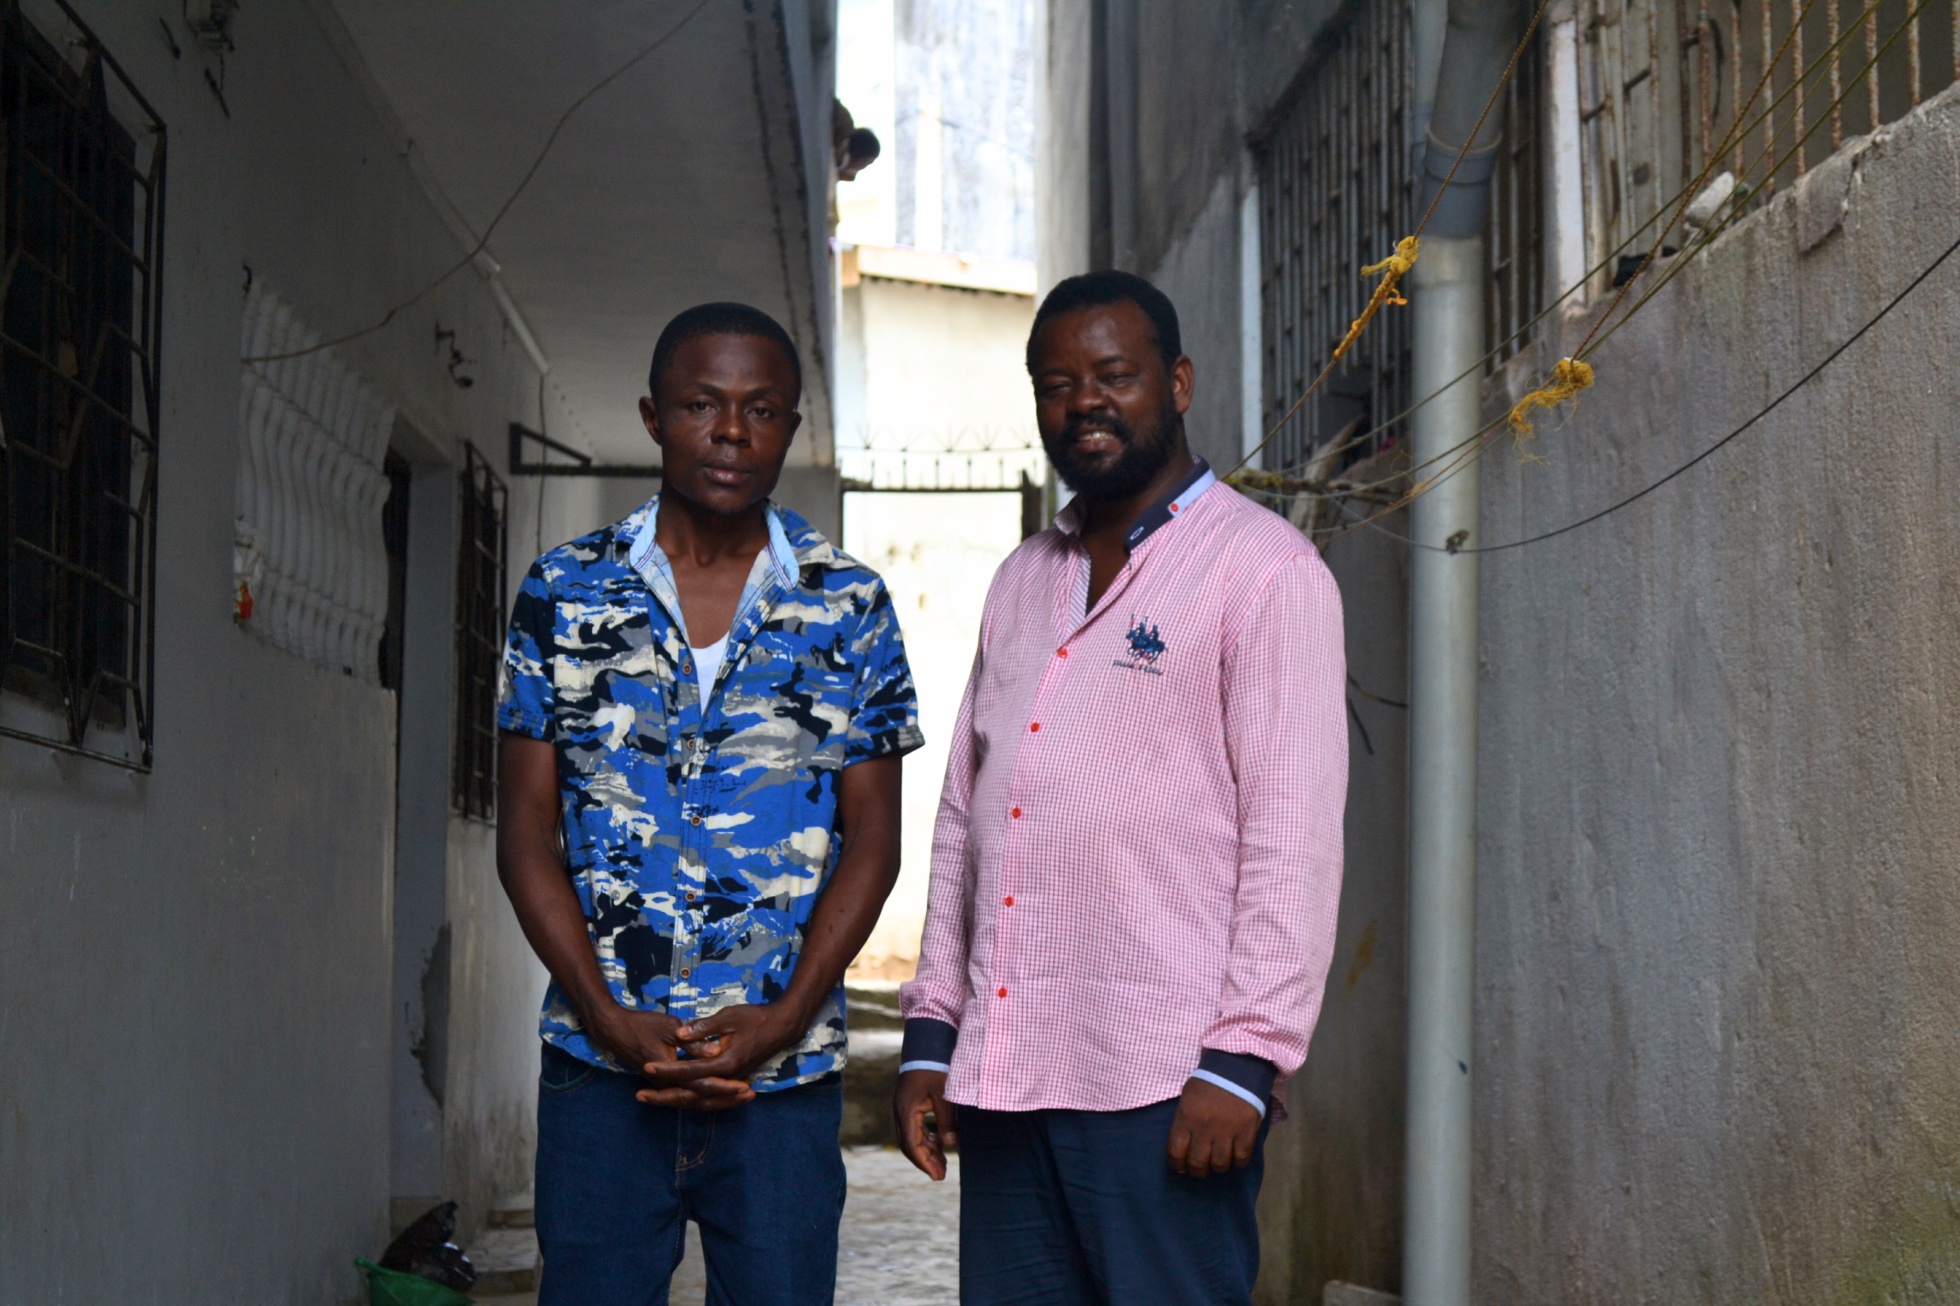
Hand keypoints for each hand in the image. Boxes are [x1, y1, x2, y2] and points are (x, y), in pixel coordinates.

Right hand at [587, 1004, 754, 1111]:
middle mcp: (667, 1084)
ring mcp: (664, 1085)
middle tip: (750, 1094)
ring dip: (718, 1099)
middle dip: (727, 1097)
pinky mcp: (664, 1082)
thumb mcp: (669, 1028)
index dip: (725, 1085)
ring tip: (741, 1096)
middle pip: (701, 1098)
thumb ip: (693, 1042)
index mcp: (670, 1072)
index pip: (703, 1084)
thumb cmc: (642, 1025)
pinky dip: (706, 1094)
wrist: (614, 1031)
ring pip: (695, 1100)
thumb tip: (715, 1052)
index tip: (745, 1085)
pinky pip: (688, 1094)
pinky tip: (720, 1091)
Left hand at [632, 1002, 806, 1105]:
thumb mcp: (729, 1017)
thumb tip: (681, 1033)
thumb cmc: (756, 1018)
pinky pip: (709, 1096)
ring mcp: (731, 1081)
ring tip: (652, 1100)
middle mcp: (727, 1078)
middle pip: (692, 1094)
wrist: (782, 1027)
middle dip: (664, 1096)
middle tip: (640, 1096)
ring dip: (676, 1101)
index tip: (647, 1067)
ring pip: (700, 1100)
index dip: (667, 1069)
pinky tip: (678, 1096)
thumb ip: (704, 1028)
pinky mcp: (733, 1080)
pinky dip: (693, 1098)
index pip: (690, 1070)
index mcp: (725, 1063)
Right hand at [893, 1069, 957, 1180]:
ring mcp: (903, 1108)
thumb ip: (947, 1120)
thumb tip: (951, 1144)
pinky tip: (939, 1144)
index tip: (937, 1176)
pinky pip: (915, 1127)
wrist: (926, 1045)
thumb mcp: (944, 1095)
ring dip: (926, 1151)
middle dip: (925, 1161)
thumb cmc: (935, 1067)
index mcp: (906, 1111)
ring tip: (943, 1163)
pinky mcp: (909, 1104)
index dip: (924, 1162)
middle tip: (941, 1175)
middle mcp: (901, 1112)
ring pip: (912, 1137)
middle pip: (910, 1144)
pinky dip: (926, 1138)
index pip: (912, 1144)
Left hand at [1166, 1077, 1261, 1176]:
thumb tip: (1182, 1147)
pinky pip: (1241, 1158)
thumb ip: (1184, 1122)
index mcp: (1186, 1117)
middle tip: (1200, 1168)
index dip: (1177, 1164)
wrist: (1237, 1068)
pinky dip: (1237, 1161)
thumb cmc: (1208, 1083)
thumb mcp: (1187, 1098)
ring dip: (1217, 1167)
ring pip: (1220, 1164)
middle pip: (1198, 1163)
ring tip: (1217, 1162)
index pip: (1176, 1152)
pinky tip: (1235, 1156)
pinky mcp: (1247, 1131)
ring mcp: (1227, 1131)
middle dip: (1197, 1170)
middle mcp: (1205, 1127)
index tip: (1180, 1166)